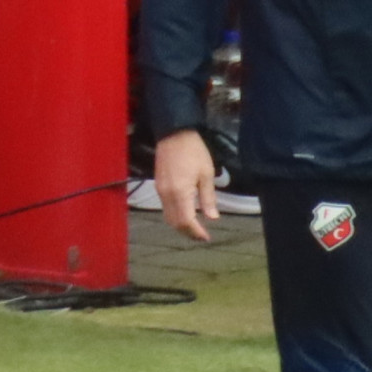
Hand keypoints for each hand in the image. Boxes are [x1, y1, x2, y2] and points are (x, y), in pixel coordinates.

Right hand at [150, 128, 220, 244]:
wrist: (174, 133)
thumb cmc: (194, 151)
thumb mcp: (206, 174)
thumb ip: (208, 198)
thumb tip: (212, 218)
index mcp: (180, 192)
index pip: (186, 221)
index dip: (196, 232)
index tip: (206, 238)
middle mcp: (167, 194)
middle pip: (175, 223)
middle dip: (188, 232)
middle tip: (202, 236)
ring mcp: (160, 190)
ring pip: (168, 217)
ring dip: (181, 226)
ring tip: (195, 228)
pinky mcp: (158, 186)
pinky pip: (165, 208)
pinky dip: (175, 216)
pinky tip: (186, 214)